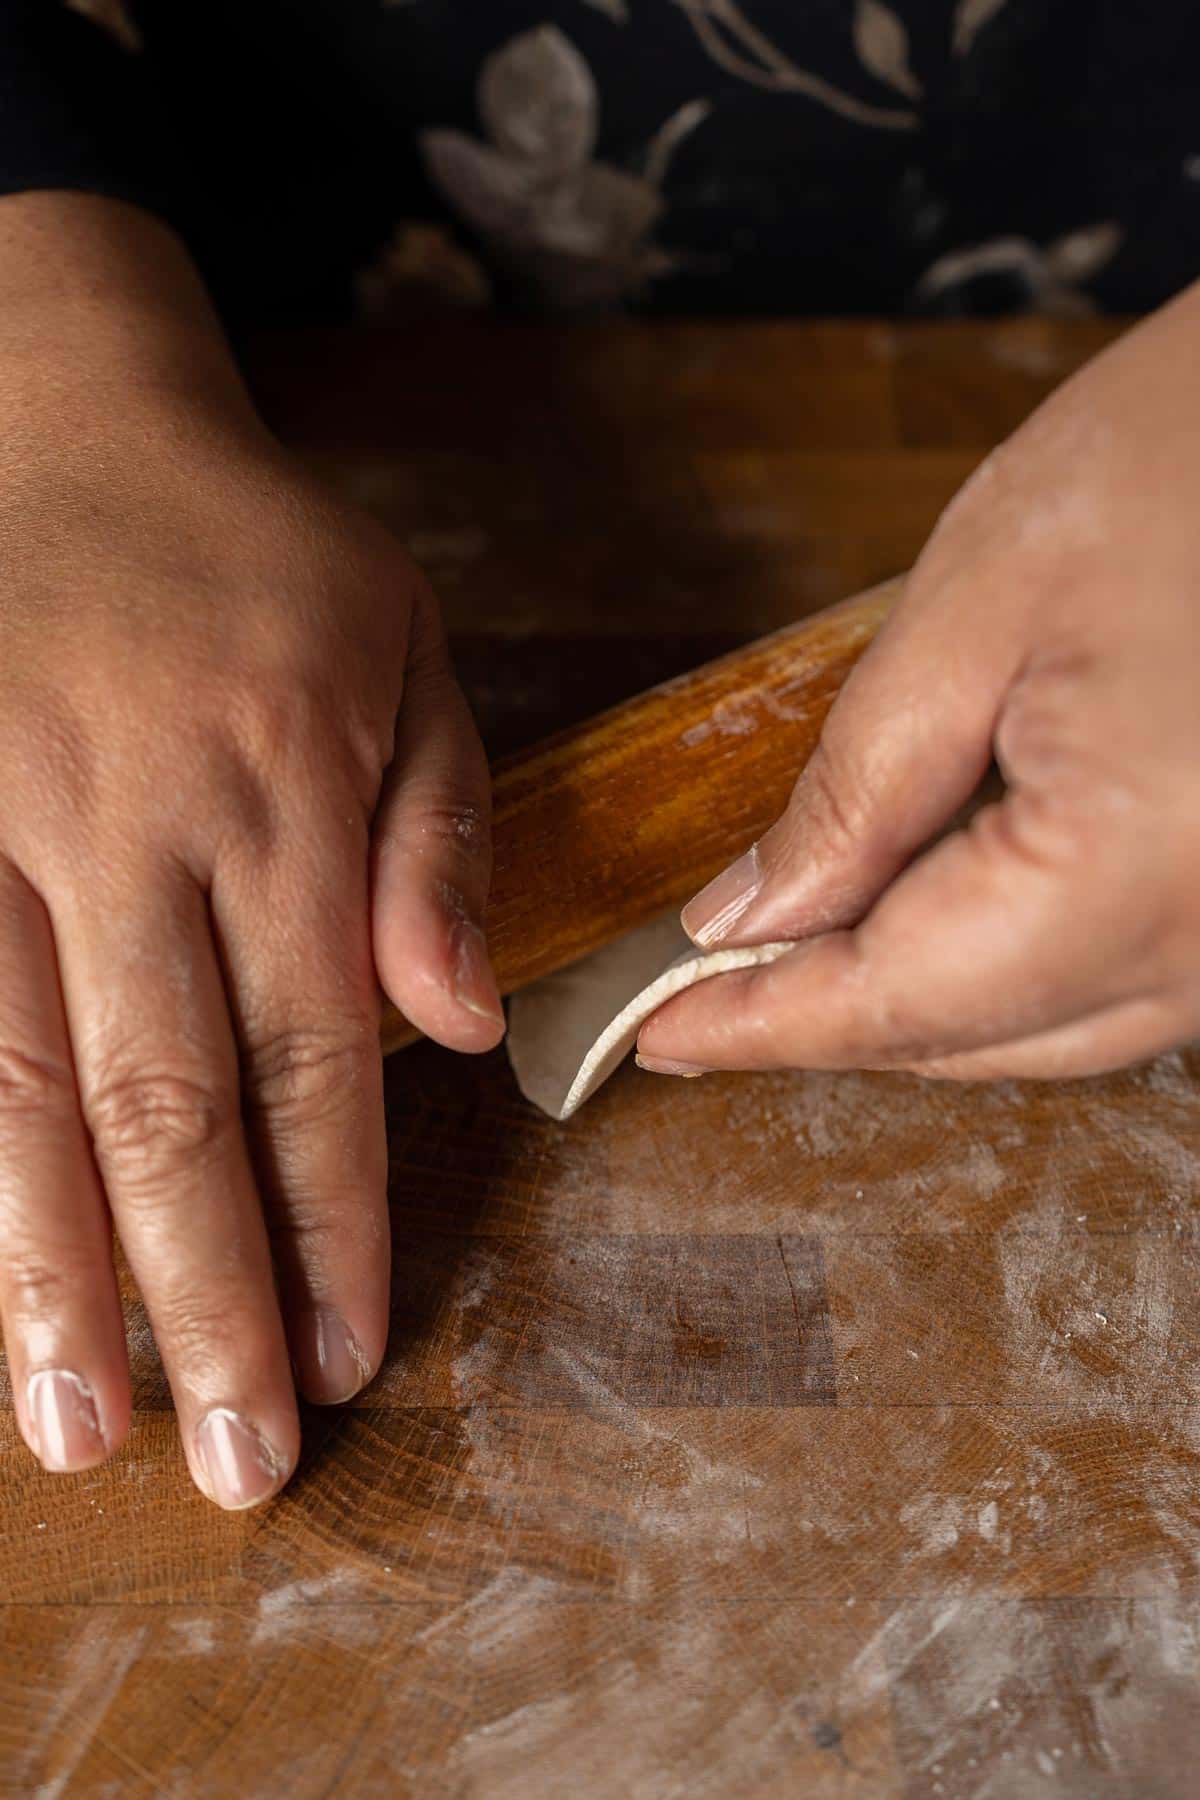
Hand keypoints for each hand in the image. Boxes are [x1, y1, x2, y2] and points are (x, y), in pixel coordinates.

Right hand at [0, 195, 501, 1505]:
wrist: (56, 416)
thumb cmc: (254, 556)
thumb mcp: (399, 652)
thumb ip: (436, 839)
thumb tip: (460, 1027)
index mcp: (274, 789)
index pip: (314, 1052)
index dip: (332, 1216)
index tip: (348, 1352)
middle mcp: (129, 828)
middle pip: (167, 1102)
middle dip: (202, 1294)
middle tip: (233, 1461)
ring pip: (22, 1087)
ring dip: (48, 1271)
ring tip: (75, 1430)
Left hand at [638, 283, 1199, 1083]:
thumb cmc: (1188, 456)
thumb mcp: (975, 612)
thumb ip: (853, 792)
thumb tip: (749, 918)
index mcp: (1132, 870)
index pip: (899, 1001)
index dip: (762, 1026)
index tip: (658, 1032)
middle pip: (974, 1040)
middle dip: (832, 1017)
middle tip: (700, 994)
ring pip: (1049, 1032)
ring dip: (920, 999)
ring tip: (801, 949)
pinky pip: (1120, 984)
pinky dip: (1012, 967)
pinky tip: (934, 908)